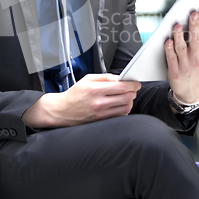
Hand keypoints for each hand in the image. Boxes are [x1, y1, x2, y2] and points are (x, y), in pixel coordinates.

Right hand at [22, 73, 140, 127]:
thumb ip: (104, 77)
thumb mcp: (87, 79)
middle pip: (126, 98)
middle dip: (132, 92)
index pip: (121, 87)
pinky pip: (119, 116)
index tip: (136, 83)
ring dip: (129, 101)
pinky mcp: (102, 121)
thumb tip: (119, 78)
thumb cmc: (74, 94)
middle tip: (132, 89)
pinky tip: (120, 105)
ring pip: (125, 108)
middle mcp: (99, 103)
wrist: (62, 111)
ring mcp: (101, 114)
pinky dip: (123, 110)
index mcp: (96, 90)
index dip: (132, 85)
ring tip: (126, 97)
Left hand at [165, 10, 198, 103]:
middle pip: (195, 40)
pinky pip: (171, 59)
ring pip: (182, 48)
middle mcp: (197, 59)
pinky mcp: (175, 72)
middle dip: (194, 26)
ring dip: (179, 37)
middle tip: (193, 14)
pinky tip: (167, 41)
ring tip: (177, 25)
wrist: (192, 93)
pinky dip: (169, 50)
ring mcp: (186, 66)